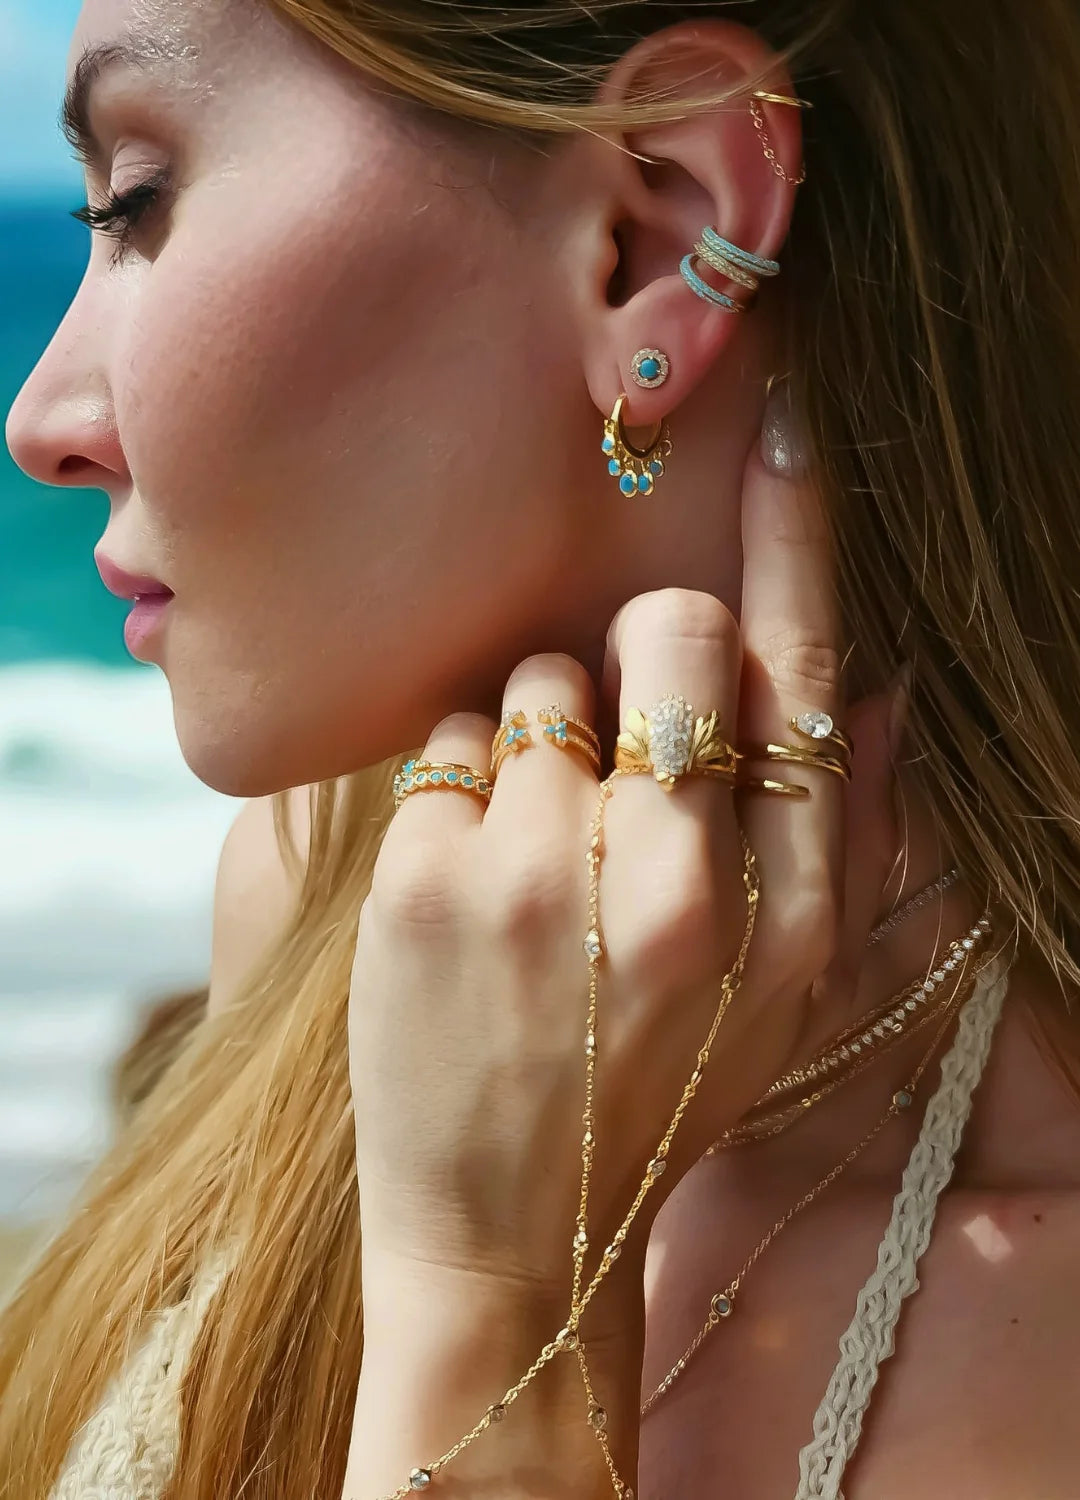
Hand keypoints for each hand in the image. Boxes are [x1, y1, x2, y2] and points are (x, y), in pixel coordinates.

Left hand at [344, 442, 897, 1496]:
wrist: (511, 1235)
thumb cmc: (657, 1097)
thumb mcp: (789, 996)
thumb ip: (838, 836)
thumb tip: (876, 682)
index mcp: (782, 911)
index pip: (800, 677)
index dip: (798, 540)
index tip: (790, 427)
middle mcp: (673, 884)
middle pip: (664, 636)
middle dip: (636, 665)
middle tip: (611, 758)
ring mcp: (538, 879)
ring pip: (537, 679)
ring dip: (534, 746)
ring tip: (530, 861)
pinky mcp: (421, 886)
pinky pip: (446, 738)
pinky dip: (455, 791)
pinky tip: (465, 888)